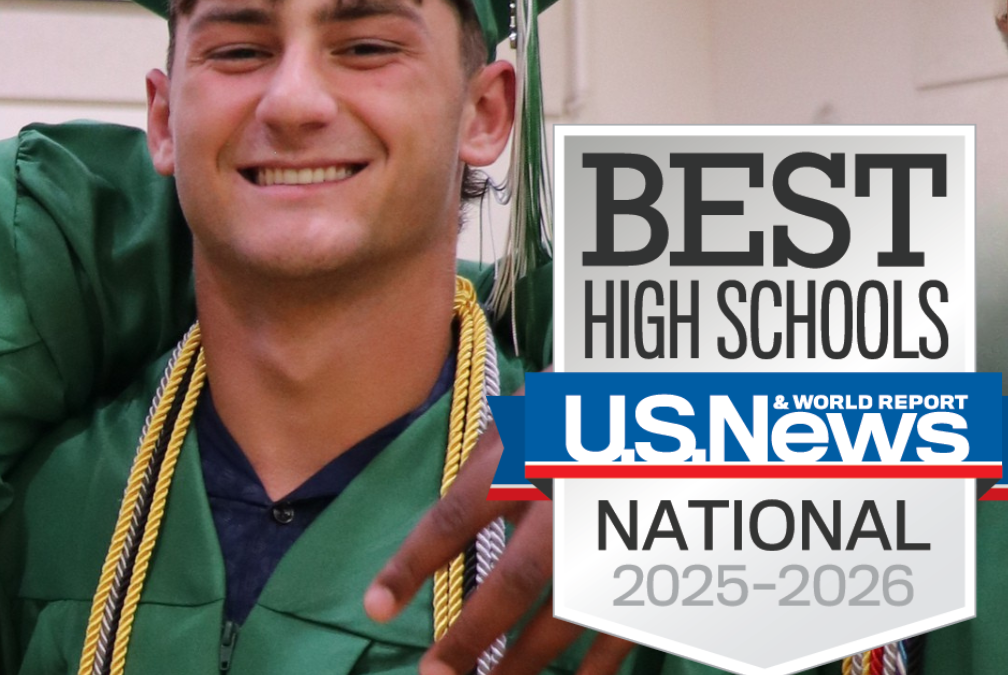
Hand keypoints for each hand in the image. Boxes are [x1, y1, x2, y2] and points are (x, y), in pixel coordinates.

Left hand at [362, 429, 636, 674]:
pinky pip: (625, 622)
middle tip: (434, 674)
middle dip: (472, 633)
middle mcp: (569, 498)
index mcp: (527, 457)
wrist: (678, 408)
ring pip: (567, 613)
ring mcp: (617, 534)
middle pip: (513, 580)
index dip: (412, 565)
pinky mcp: (656, 559)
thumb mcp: (527, 412)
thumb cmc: (587, 406)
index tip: (376, 608)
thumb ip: (487, 464)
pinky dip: (596, 663)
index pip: (456, 518)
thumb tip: (449, 520)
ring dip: (524, 660)